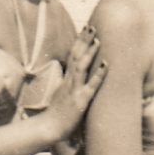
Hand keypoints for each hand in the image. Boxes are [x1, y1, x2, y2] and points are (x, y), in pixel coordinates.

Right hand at [41, 27, 106, 143]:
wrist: (47, 128)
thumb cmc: (55, 115)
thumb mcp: (61, 95)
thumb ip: (67, 86)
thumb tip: (72, 78)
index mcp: (66, 79)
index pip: (72, 55)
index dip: (79, 42)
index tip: (85, 29)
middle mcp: (70, 81)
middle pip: (76, 55)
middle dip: (84, 40)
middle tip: (91, 25)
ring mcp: (74, 90)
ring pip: (81, 66)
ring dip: (89, 52)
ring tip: (97, 39)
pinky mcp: (80, 101)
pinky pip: (91, 85)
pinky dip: (98, 74)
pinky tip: (106, 64)